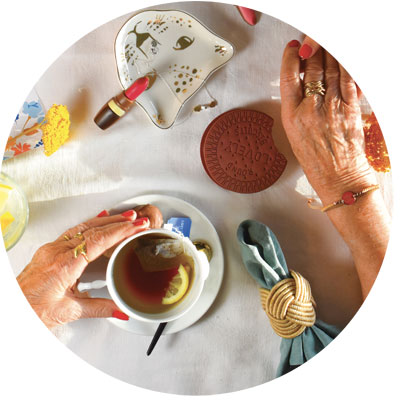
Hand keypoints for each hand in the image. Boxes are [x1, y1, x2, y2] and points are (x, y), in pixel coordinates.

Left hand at [17, 210, 149, 328]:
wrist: (11, 312)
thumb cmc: (30, 312)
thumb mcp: (68, 312)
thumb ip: (99, 308)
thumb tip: (120, 309)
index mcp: (63, 265)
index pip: (98, 241)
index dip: (120, 231)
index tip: (136, 226)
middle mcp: (56, 252)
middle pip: (93, 230)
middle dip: (118, 222)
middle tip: (137, 219)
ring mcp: (51, 249)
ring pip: (83, 227)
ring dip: (106, 221)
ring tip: (124, 217)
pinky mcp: (48, 251)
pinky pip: (73, 231)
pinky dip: (91, 224)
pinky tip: (98, 221)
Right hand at [280, 40, 375, 204]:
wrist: (338, 176)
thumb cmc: (316, 161)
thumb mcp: (294, 135)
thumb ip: (297, 109)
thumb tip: (303, 88)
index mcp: (292, 116)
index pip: (288, 77)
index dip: (290, 58)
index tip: (292, 48)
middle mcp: (311, 109)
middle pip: (312, 68)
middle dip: (313, 50)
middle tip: (312, 43)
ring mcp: (332, 106)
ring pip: (332, 68)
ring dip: (330, 53)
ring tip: (327, 47)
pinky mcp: (351, 107)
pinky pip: (349, 78)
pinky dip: (346, 65)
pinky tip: (342, 59)